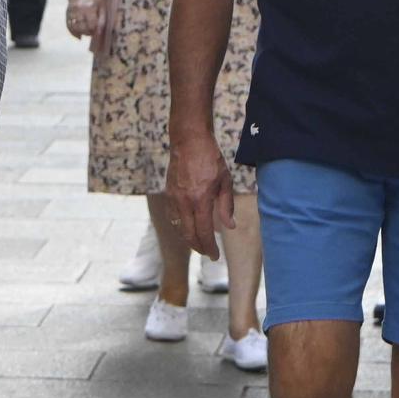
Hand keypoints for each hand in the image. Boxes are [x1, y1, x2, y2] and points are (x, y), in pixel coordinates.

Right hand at [65, 0, 102, 38]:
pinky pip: (68, 25)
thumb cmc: (96, 1)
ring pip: (74, 27)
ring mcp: (72, 10)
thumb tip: (98, 33)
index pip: (91, 24)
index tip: (96, 31)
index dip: (94, 30)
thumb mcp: (102, 9)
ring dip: (81, 33)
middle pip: (82, 26)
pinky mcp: (67, 12)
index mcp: (89, 7)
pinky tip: (79, 37)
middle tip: (92, 32)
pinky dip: (73, 32)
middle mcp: (79, 8)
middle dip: (88, 32)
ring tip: (86, 33)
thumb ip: (101, 21)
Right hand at [165, 133, 234, 259]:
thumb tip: (229, 227)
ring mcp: (173, 198)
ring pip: (178, 227)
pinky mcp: (168, 193)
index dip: (210, 247)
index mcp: (200, 200)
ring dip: (188, 238)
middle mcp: (184, 202)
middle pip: (188, 234)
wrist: (189, 140)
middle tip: (208, 253)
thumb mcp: (225, 181)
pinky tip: (188, 227)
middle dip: (198, 247)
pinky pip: (173, 216)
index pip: (204, 232)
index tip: (215, 256)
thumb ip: (226, 206)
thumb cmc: (210, 159)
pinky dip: (180, 226)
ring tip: (199, 242)